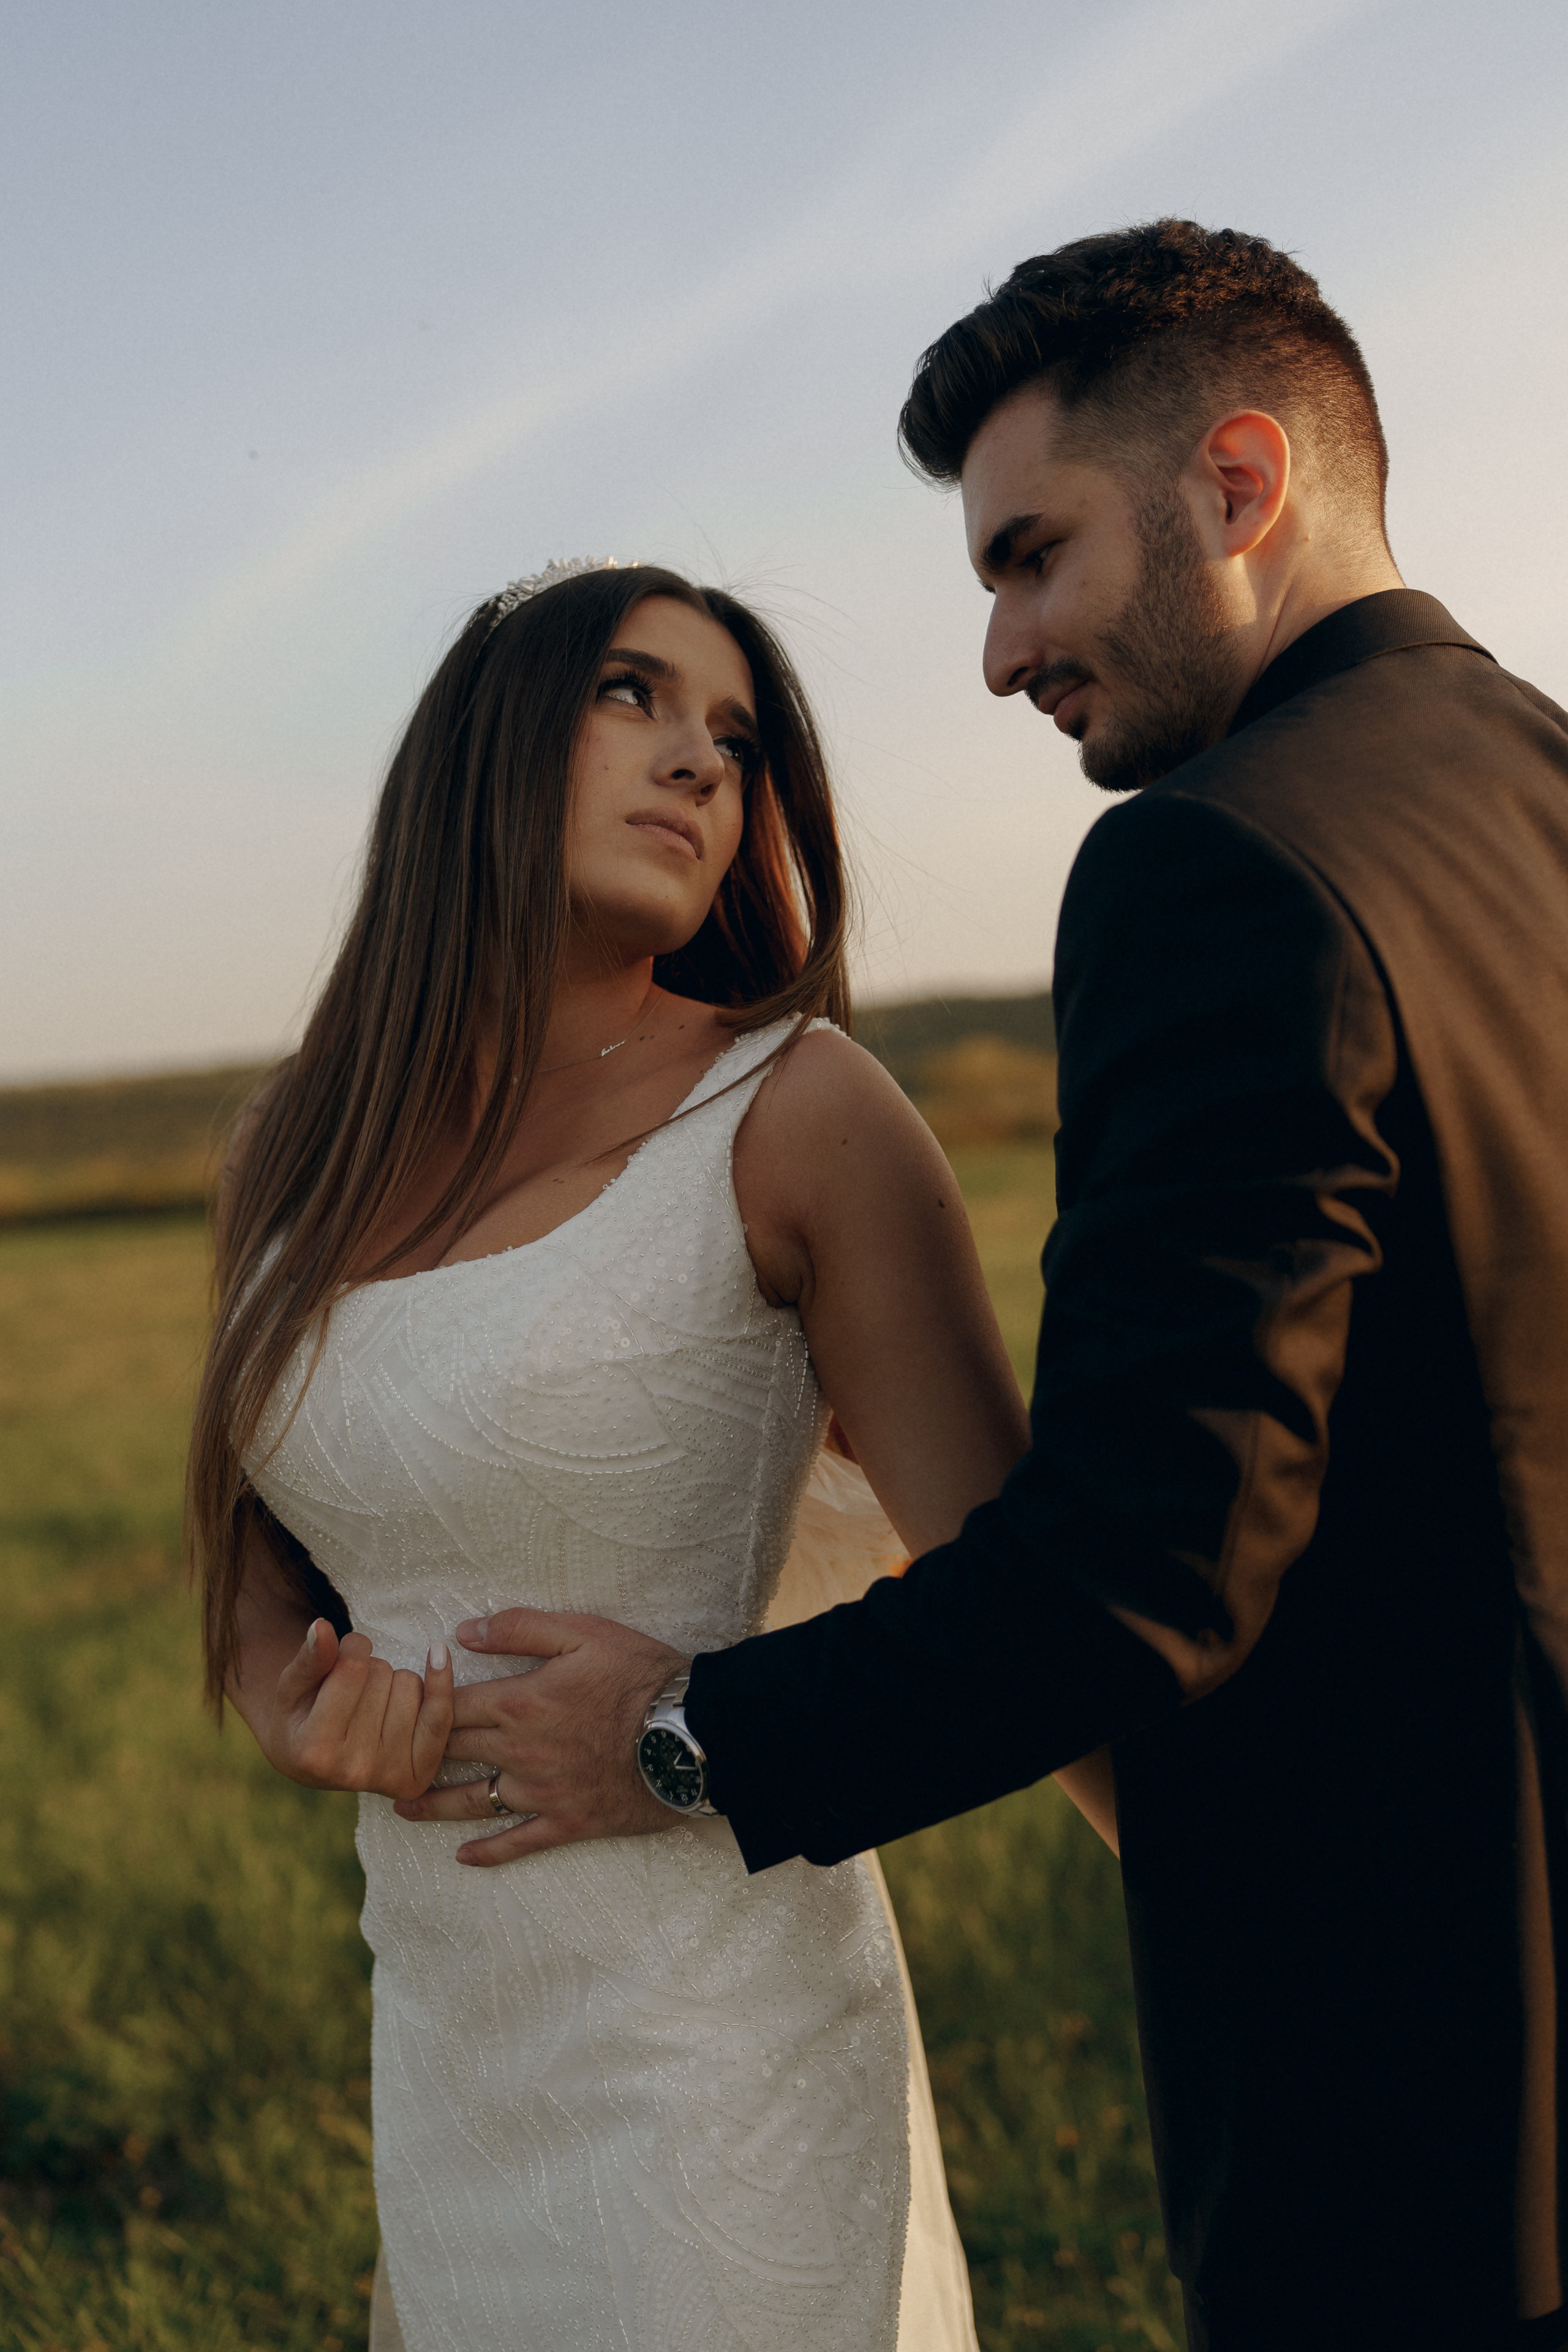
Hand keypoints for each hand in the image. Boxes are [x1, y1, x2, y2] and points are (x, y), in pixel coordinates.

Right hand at [263, 1620, 453, 1799]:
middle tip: (351, 1690)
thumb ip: (309, 1659)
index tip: (343, 1650)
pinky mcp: (417, 1775)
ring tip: (369, 1701)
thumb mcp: (292, 1688)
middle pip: (382, 1675)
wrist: (314, 1764)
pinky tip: (438, 1655)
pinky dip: (441, 1682)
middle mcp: (353, 1770)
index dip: (351, 1646)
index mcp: (315, 1751)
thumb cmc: (300, 1717)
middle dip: (368, 1668)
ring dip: (393, 1680)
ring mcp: (388, 1775)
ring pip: (410, 1685)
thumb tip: (322, 1626)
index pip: (351, 1671)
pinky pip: (440, 1715)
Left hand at [391, 1608, 684, 1866]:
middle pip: (451, 1753)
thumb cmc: (640, 1677)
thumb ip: (521, 1628)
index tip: (394, 1702)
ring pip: (472, 1802)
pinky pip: (518, 1843)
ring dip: (432, 1805)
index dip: (420, 1701)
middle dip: (412, 1754)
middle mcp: (520, 1751)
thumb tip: (464, 1633)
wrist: (691, 1735)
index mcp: (520, 1702)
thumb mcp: (584, 1633)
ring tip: (401, 1807)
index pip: (452, 1703)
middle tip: (380, 1758)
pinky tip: (463, 1857)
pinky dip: (489, 1853)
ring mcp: (541, 1792)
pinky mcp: (567, 1822)